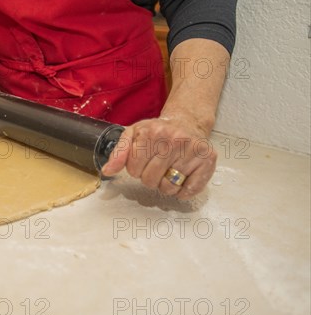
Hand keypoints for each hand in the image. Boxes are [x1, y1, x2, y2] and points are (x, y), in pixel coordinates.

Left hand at [101, 115, 216, 199]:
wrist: (187, 123)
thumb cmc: (158, 132)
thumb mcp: (133, 134)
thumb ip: (118, 153)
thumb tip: (107, 171)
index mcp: (153, 133)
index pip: (133, 169)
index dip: (136, 168)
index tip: (143, 159)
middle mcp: (174, 140)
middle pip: (150, 180)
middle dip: (150, 177)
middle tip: (157, 164)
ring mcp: (192, 151)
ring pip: (168, 188)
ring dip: (166, 184)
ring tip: (169, 169)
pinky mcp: (207, 161)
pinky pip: (188, 191)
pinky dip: (182, 190)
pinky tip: (181, 177)